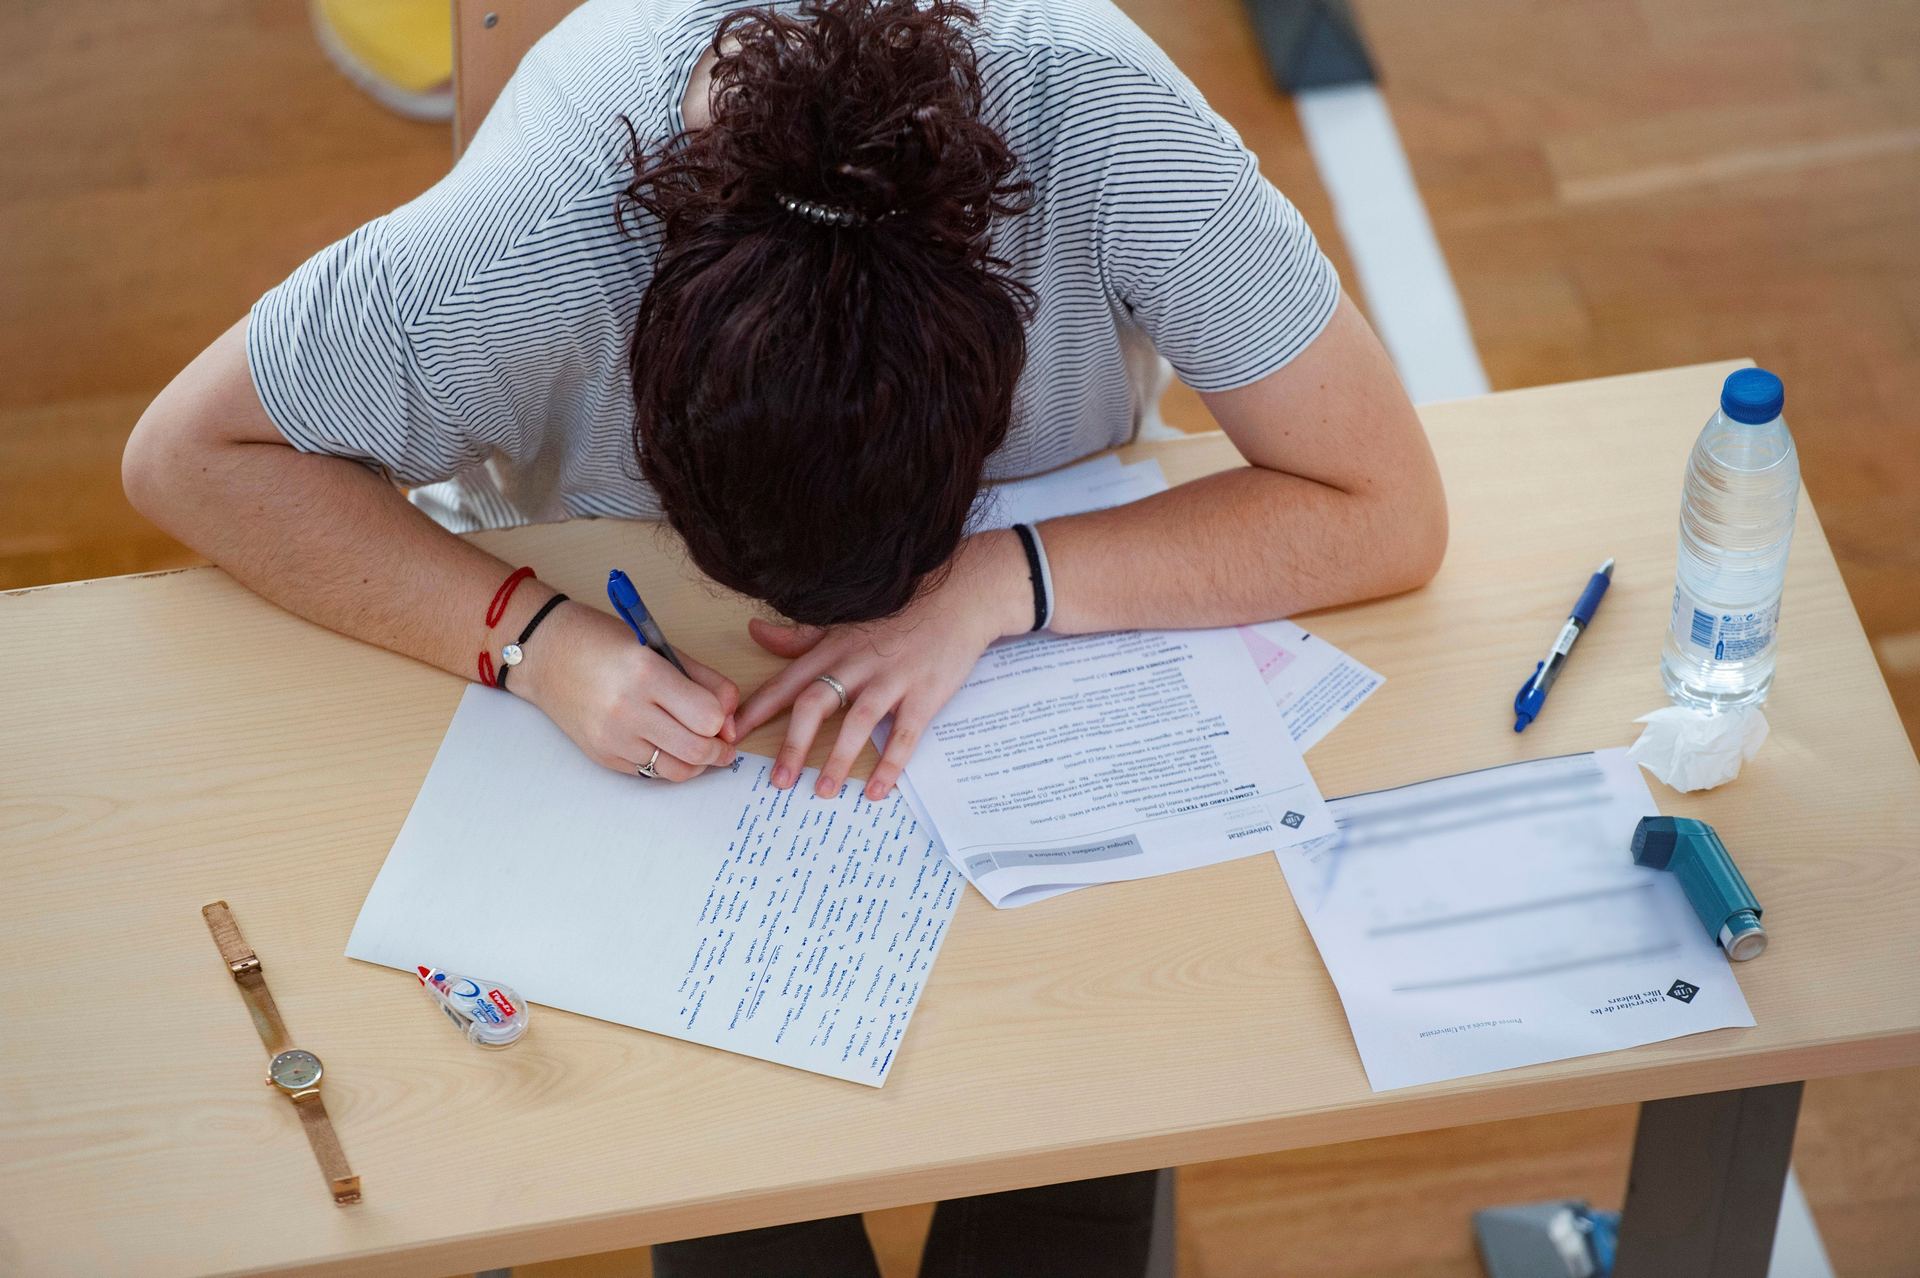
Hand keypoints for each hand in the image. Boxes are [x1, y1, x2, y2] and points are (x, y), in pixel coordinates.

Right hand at [514, 599, 739, 780]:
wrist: (545, 654)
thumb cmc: (603, 642)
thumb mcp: (661, 647)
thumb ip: (705, 681)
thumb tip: (732, 720)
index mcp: (647, 673)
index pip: (707, 717)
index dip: (723, 720)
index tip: (723, 717)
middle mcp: (627, 710)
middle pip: (697, 750)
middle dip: (719, 751)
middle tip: (723, 744)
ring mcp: (612, 738)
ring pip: (676, 771)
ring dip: (696, 764)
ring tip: (699, 748)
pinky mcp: (603, 756)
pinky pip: (650, 773)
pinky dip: (667, 764)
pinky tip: (666, 745)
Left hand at [736, 530, 1031, 800]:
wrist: (960, 595)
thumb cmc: (900, 610)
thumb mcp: (845, 620)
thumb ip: (800, 636)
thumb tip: (755, 631)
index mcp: (833, 648)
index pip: (787, 682)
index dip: (757, 709)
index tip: (730, 735)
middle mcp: (857, 664)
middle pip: (815, 705)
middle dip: (792, 745)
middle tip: (778, 782)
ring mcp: (892, 679)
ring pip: (857, 723)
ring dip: (838, 760)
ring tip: (823, 792)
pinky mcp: (925, 694)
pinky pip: (905, 735)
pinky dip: (890, 764)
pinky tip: (878, 791)